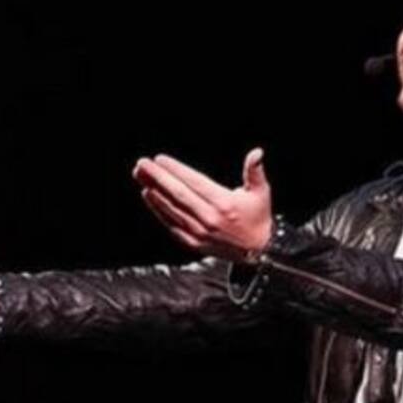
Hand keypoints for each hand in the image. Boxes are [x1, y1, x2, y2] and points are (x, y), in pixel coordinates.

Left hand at [132, 147, 271, 262]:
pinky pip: (172, 224)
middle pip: (178, 194)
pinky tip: (149, 197)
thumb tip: (257, 152)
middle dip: (157, 177)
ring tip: (141, 176)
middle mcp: (210, 218)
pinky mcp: (194, 243)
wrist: (259, 250)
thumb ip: (255, 171)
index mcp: (224, 203)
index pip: (194, 182)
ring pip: (171, 209)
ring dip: (154, 191)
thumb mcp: (261, 192)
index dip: (176, 170)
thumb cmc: (258, 217)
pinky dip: (159, 210)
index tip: (160, 159)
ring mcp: (200, 232)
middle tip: (142, 164)